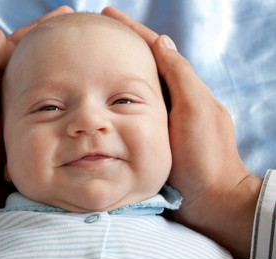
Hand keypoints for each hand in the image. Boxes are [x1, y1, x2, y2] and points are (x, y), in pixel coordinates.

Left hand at [0, 6, 73, 239]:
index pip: (13, 49)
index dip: (37, 32)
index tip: (63, 17)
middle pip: (29, 65)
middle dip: (52, 50)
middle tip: (80, 36)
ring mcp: (13, 116)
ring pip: (40, 89)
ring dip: (59, 75)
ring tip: (85, 62)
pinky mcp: (24, 134)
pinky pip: (45, 113)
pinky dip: (59, 103)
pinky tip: (76, 97)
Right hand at [102, 7, 262, 258]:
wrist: (210, 201)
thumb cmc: (206, 156)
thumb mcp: (196, 110)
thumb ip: (180, 77)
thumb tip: (161, 41)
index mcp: (182, 88)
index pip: (154, 49)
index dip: (131, 31)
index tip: (106, 15)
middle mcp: (170, 101)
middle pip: (141, 67)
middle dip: (118, 50)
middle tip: (91, 38)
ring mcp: (158, 121)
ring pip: (131, 92)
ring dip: (111, 77)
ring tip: (86, 65)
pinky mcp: (148, 140)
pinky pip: (126, 116)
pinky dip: (112, 106)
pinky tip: (96, 104)